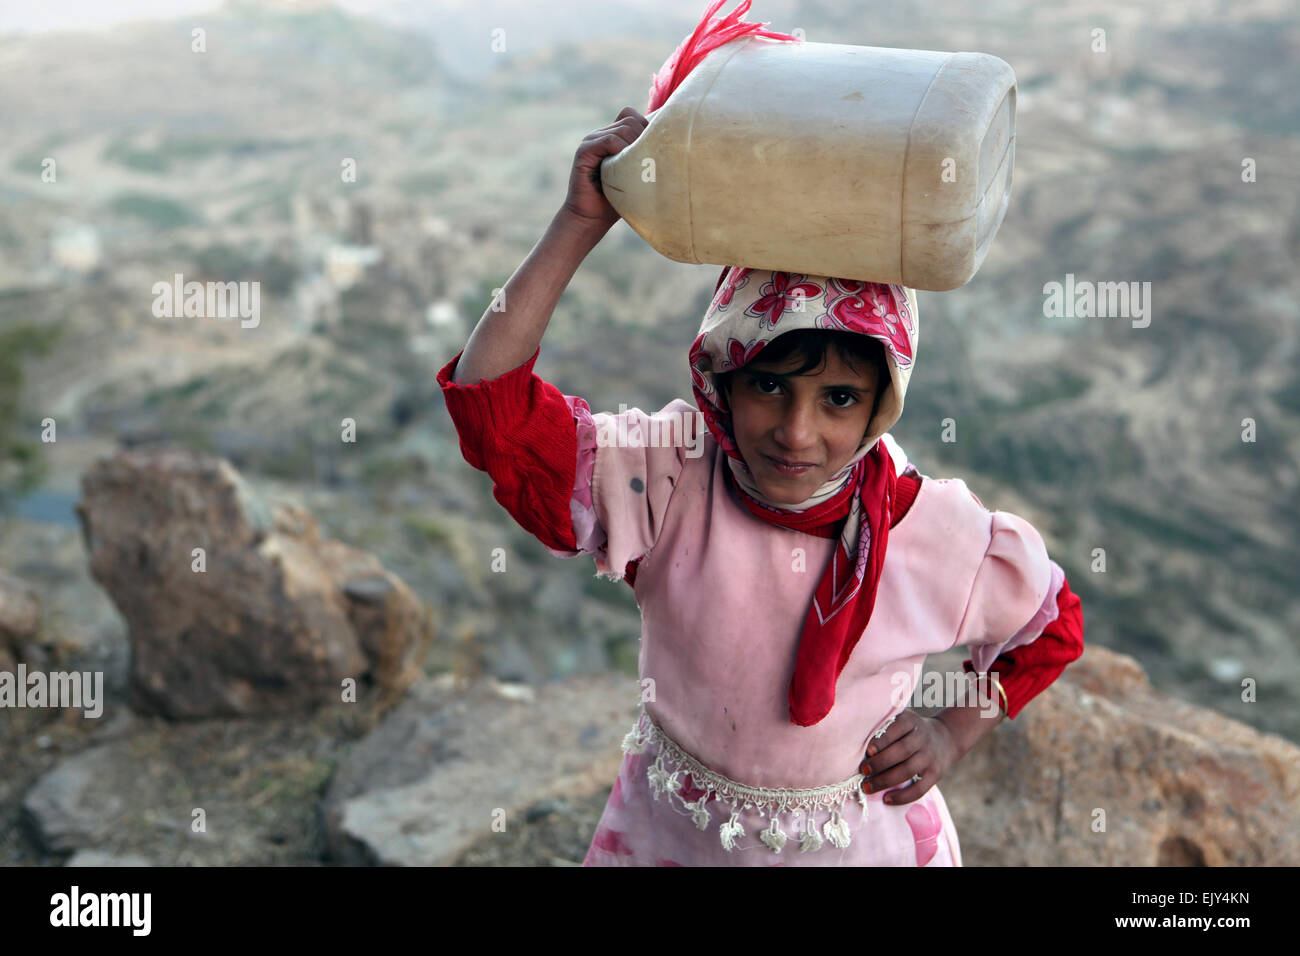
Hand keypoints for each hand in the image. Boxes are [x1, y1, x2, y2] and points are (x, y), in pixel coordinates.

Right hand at [561, 106, 648, 231]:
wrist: (591, 219)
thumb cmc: (617, 202)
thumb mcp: (638, 177)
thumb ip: (648, 159)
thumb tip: (678, 148)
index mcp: (612, 137)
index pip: (632, 115)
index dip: (646, 128)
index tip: (655, 151)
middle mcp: (600, 134)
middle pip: (631, 119)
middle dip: (644, 137)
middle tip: (648, 163)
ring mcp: (591, 140)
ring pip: (623, 128)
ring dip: (636, 147)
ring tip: (638, 169)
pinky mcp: (584, 151)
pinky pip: (609, 140)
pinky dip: (621, 151)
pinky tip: (625, 169)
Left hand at [858, 711, 959, 805]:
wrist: (946, 738)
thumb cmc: (909, 730)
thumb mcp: (901, 718)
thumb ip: (883, 723)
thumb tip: (852, 736)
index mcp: (910, 721)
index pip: (897, 729)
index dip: (882, 740)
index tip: (867, 751)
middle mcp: (922, 738)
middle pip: (902, 751)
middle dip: (880, 763)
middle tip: (863, 771)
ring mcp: (930, 757)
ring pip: (908, 771)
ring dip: (885, 781)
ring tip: (867, 787)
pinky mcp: (936, 774)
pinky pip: (920, 789)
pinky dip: (902, 796)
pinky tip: (886, 799)